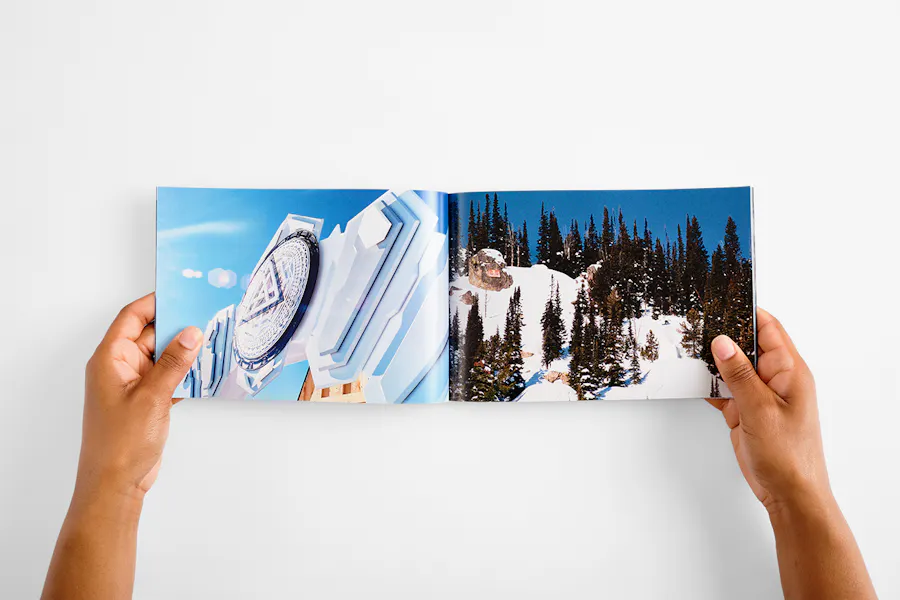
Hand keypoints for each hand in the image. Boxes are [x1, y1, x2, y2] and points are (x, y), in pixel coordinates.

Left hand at [77, 293, 201, 501]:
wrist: (115, 484)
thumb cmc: (120, 443)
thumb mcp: (152, 396)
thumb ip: (173, 362)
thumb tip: (192, 333)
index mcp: (110, 359)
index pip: (131, 318)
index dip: (154, 302)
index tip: (181, 292)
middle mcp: (119, 368)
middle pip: (149, 335)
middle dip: (177, 327)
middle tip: (206, 317)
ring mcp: (133, 385)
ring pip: (162, 357)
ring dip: (184, 353)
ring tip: (212, 343)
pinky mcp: (147, 402)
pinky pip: (168, 377)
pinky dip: (185, 374)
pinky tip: (206, 372)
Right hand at [706, 308, 829, 513]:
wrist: (789, 494)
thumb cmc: (789, 456)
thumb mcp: (761, 409)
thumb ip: (739, 374)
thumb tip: (722, 342)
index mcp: (789, 372)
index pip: (769, 329)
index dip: (747, 312)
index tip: (722, 300)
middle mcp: (775, 380)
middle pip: (747, 346)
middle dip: (723, 335)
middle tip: (696, 322)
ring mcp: (759, 396)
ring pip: (732, 368)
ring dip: (712, 362)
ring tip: (687, 347)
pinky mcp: (745, 412)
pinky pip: (724, 391)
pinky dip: (709, 386)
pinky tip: (691, 379)